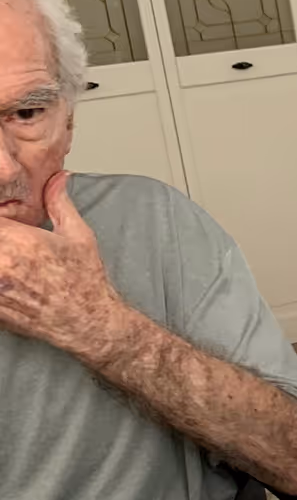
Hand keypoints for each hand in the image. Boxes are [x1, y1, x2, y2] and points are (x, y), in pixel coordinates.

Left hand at [0, 172, 128, 358]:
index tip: (6, 219)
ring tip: (13, 261)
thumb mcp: (78, 235)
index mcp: (19, 241)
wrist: (85, 321)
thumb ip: (59, 203)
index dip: (0, 217)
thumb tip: (58, 178)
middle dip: (1, 235)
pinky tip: (11, 277)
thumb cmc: (84, 280)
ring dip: (1, 256)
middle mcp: (2, 263)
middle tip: (11, 239)